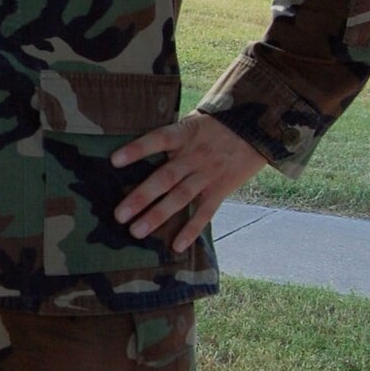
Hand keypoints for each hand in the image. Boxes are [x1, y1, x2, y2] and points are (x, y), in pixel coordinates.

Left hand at [111, 112, 263, 252]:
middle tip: (119, 215)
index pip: (158, 139)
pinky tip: (177, 246)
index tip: (113, 161)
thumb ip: (169, 139)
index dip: (137, 149)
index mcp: (184, 135)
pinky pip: (205, 212)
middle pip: (165, 177)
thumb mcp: (191, 124)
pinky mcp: (221, 189)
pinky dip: (191, 230)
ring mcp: (208, 175)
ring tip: (136, 231)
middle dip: (141, 197)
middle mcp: (195, 156)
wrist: (256, 129)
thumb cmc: (214, 127)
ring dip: (158, 215)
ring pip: (181, 197)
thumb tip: (136, 155)